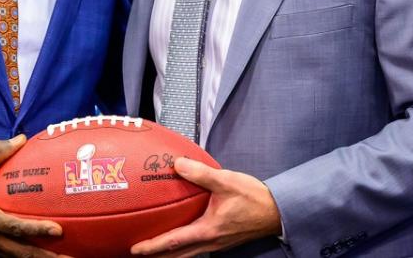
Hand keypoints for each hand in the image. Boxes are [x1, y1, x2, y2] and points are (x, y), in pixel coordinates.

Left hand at [130, 157, 281, 257]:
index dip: (153, 246)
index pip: (174, 241)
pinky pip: (196, 248)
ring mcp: (216, 243)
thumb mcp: (226, 181)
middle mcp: (210, 242)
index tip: (135, 249)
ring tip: (153, 251)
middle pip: (177, 255)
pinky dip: (182, 248)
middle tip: (137, 254)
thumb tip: (177, 164)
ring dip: (168, 254)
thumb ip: (200, 173)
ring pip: (186, 254)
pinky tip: (178, 239)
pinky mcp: (221, 240)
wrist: (276, 211)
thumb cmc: (253, 197)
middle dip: (156, 257)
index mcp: (208, 230)